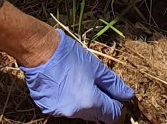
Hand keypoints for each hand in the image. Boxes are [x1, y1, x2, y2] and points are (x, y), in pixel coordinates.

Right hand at [19, 28, 133, 122]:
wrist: (38, 50)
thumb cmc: (68, 55)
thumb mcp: (96, 67)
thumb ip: (113, 84)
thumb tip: (128, 95)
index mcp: (91, 103)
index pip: (113, 115)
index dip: (116, 105)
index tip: (113, 94)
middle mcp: (75, 112)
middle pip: (96, 115)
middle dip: (99, 102)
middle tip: (92, 83)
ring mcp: (59, 112)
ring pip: (79, 112)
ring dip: (82, 101)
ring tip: (75, 80)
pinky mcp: (47, 108)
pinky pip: (63, 108)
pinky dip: (66, 100)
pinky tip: (62, 84)